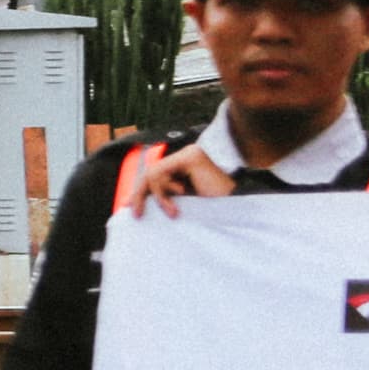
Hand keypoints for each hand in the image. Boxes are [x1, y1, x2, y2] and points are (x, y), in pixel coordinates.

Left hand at [113, 143, 235, 217]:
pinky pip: (161, 173)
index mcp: (184, 167)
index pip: (155, 175)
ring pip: (154, 173)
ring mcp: (188, 155)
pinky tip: (177, 205)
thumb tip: (135, 201)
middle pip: (150, 172)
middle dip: (139, 193)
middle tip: (137, 214)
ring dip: (159, 196)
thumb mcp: (183, 203)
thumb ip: (166, 197)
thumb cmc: (214, 209)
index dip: (140, 190)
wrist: (238, 209)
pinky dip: (163, 192)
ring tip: (172, 212)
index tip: (130, 207)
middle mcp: (185, 158)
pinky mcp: (191, 158)